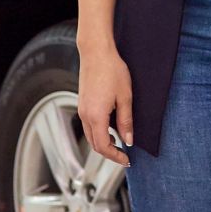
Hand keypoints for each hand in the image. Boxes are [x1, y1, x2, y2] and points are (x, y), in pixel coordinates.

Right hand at [76, 43, 133, 167]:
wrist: (96, 52)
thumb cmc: (112, 70)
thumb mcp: (125, 97)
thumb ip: (126, 121)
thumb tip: (128, 140)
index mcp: (96, 116)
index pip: (104, 146)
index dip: (115, 156)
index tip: (127, 160)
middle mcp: (85, 115)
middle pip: (95, 144)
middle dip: (110, 153)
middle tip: (124, 155)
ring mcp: (82, 109)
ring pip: (90, 136)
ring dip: (103, 143)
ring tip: (119, 143)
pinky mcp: (82, 103)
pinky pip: (88, 125)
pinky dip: (99, 133)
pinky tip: (111, 129)